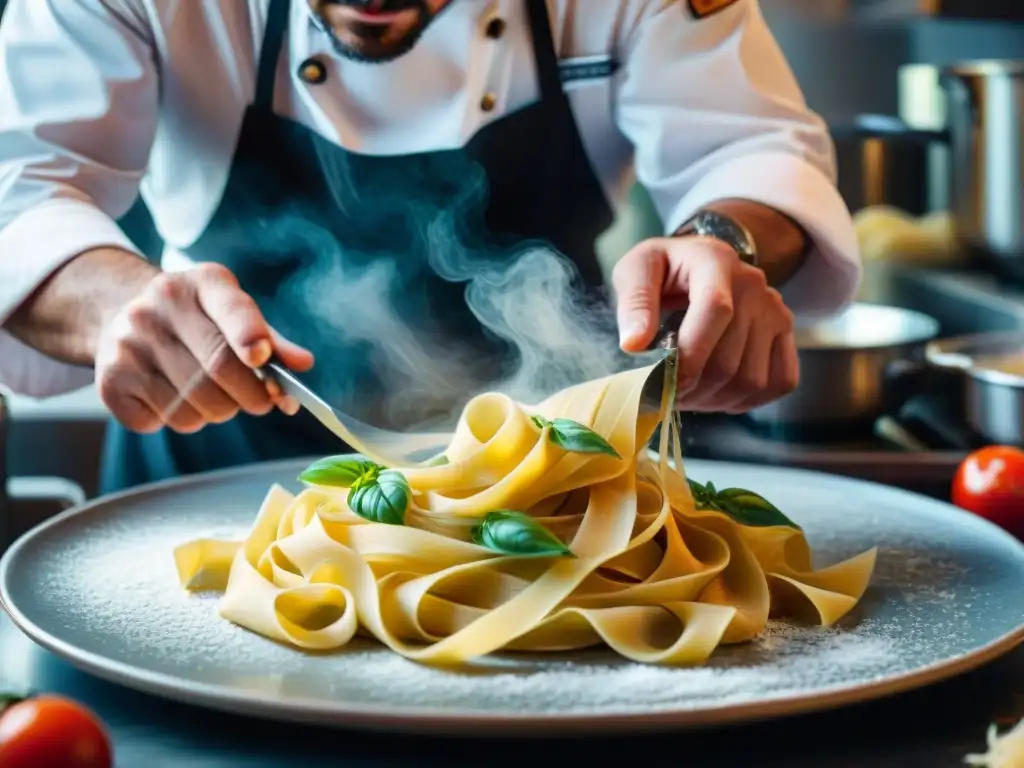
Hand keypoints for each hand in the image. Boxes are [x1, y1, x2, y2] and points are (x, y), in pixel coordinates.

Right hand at [94, 262, 313, 432]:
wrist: (121, 315)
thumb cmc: (196, 320)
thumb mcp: (233, 313)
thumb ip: (271, 339)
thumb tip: (303, 364)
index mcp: (200, 283)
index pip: (231, 309)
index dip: (250, 335)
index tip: (261, 358)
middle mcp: (157, 307)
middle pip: (218, 368)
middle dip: (251, 397)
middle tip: (261, 402)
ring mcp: (128, 343)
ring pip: (193, 405)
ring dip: (216, 413)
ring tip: (212, 395)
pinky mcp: (109, 380)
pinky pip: (162, 421)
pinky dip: (181, 420)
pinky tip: (175, 397)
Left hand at [612, 236, 798, 412]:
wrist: (698, 262)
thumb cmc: (663, 270)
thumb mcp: (635, 270)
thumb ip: (634, 302)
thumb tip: (634, 344)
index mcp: (715, 261)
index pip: (716, 309)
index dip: (690, 354)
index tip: (662, 382)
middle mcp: (753, 285)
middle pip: (729, 359)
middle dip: (692, 388)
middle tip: (664, 394)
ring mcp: (775, 310)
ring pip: (751, 380)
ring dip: (714, 400)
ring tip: (687, 393)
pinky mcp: (786, 332)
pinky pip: (779, 382)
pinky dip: (746, 400)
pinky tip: (717, 394)